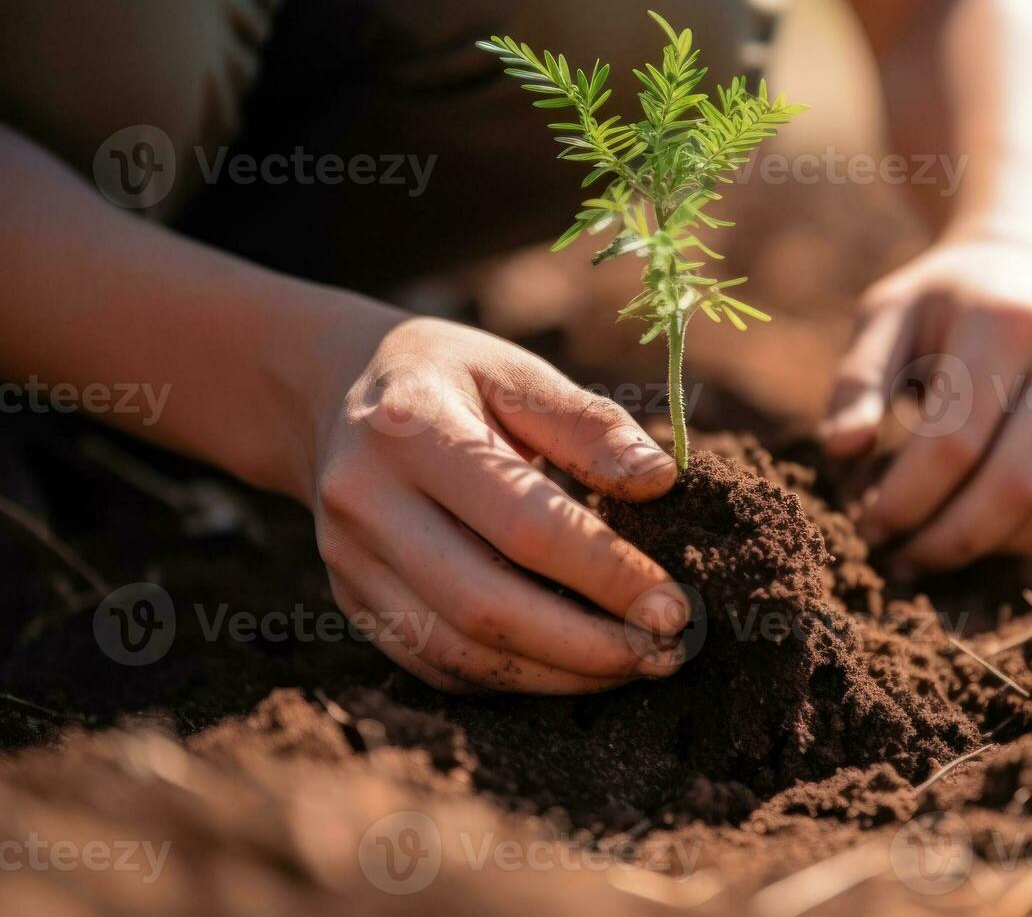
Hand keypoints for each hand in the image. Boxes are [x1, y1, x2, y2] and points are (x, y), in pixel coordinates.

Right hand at [307, 315, 689, 693]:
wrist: (336, 394)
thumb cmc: (451, 378)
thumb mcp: (517, 372)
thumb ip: (588, 425)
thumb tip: (660, 481)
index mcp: (411, 429)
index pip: (524, 523)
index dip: (607, 573)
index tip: (674, 603)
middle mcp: (365, 502)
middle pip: (486, 605)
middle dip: (589, 645)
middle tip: (666, 651)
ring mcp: (349, 561)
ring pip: (459, 652)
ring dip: (558, 674)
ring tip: (634, 664)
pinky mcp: (353, 602)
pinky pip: (437, 666)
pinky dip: (513, 679)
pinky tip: (573, 667)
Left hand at [821, 238, 1031, 568]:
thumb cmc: (951, 299)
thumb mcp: (890, 314)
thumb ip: (857, 379)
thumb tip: (840, 451)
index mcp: (1007, 323)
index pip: (954, 441)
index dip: (905, 499)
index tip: (867, 527)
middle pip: (1016, 485)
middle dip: (947, 539)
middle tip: (899, 558)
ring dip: (992, 550)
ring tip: (937, 549)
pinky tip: (984, 532)